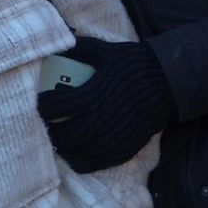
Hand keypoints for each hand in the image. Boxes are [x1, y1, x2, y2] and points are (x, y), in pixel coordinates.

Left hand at [37, 37, 174, 172]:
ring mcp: (115, 134)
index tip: (40, 105)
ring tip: (56, 141)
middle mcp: (103, 116)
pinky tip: (73, 156)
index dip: (45, 106)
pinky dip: (82, 162)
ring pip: (81, 149)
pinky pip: (99, 161)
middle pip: (67, 132)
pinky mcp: (125, 146)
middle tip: (44, 126)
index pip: (59, 104)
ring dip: (64, 147)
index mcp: (95, 91)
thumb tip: (54, 46)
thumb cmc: (131, 64)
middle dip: (50, 131)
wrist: (167, 81)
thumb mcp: (103, 50)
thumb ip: (77, 49)